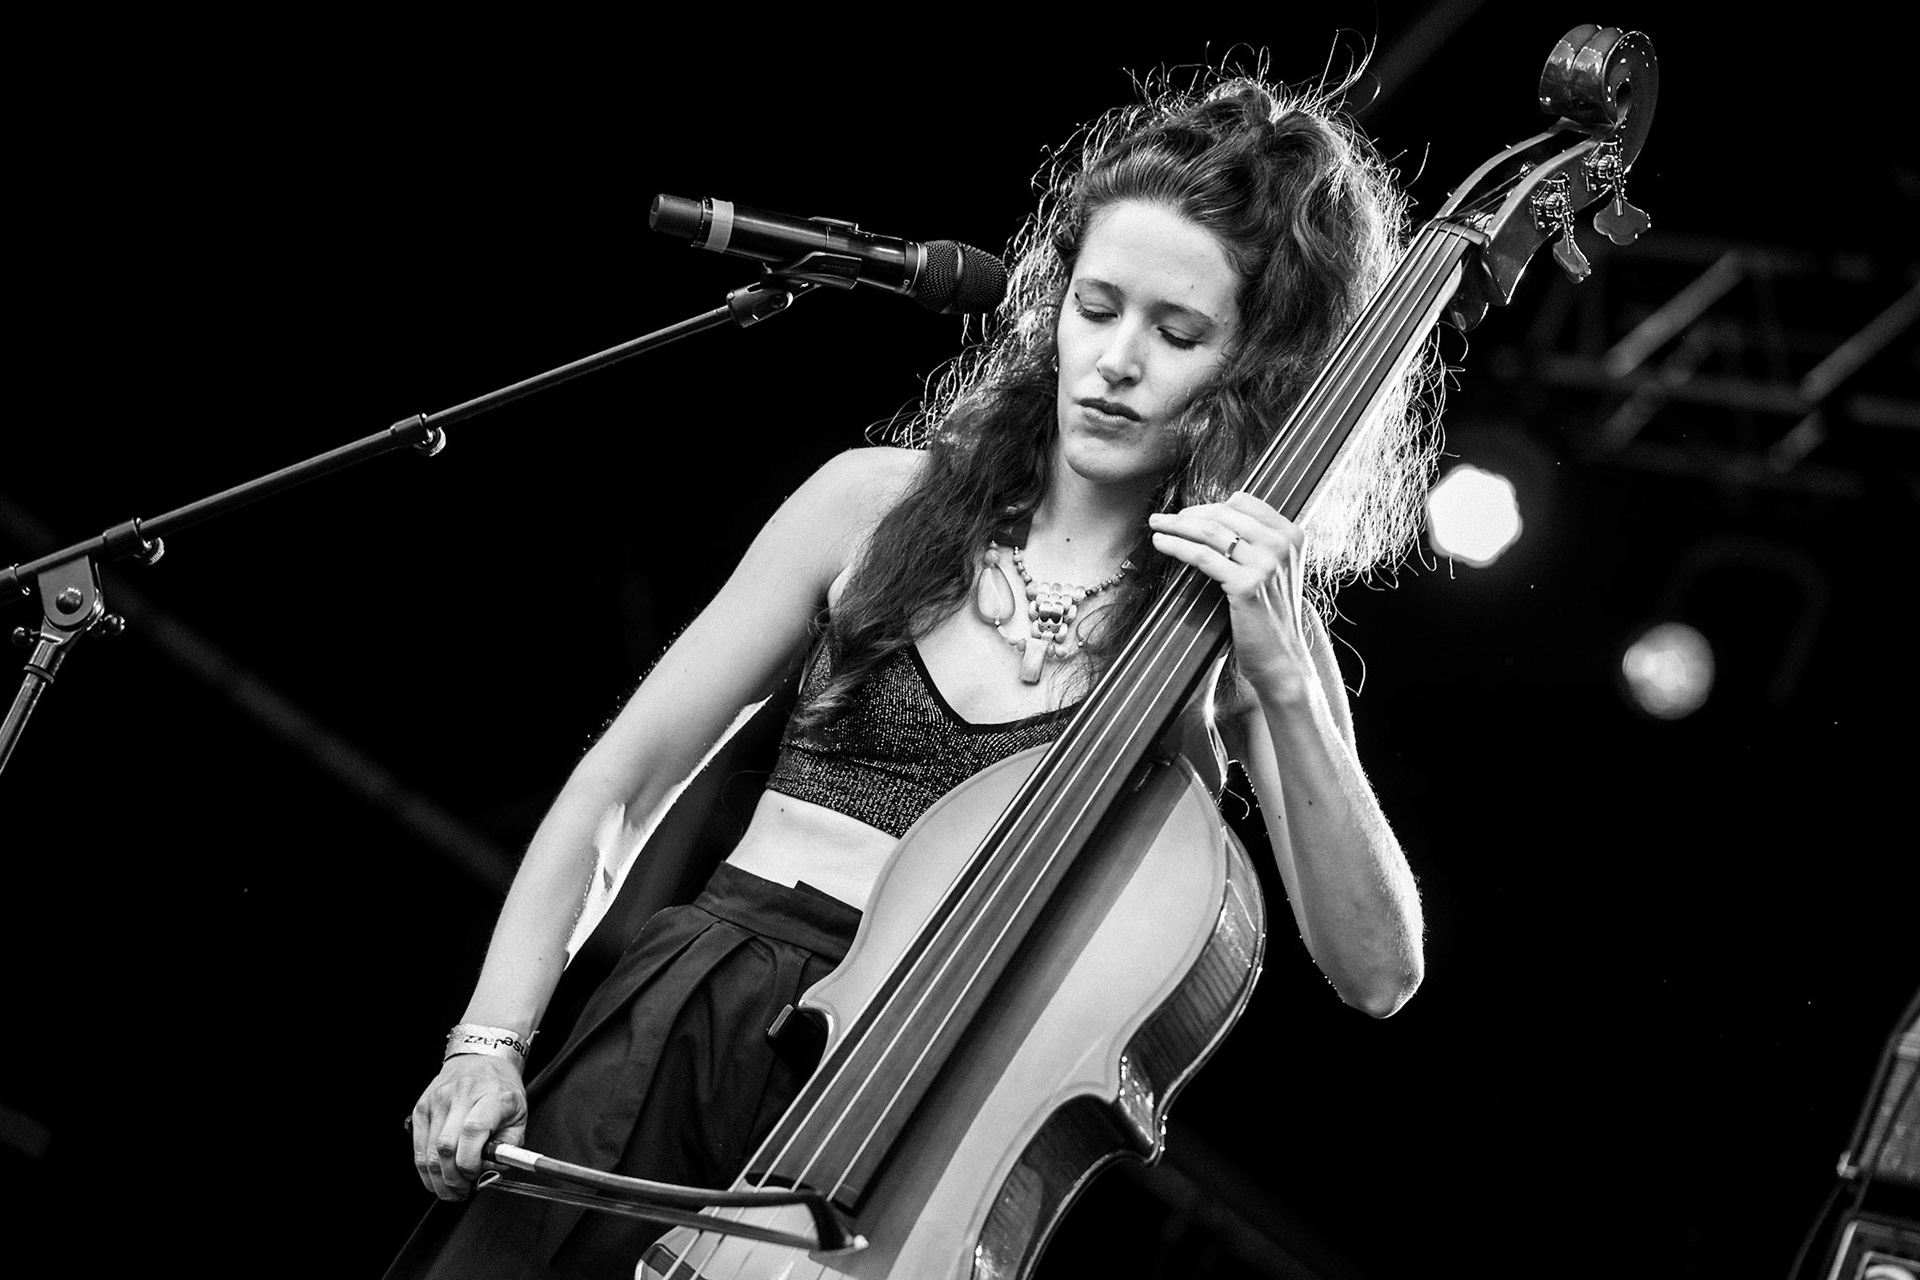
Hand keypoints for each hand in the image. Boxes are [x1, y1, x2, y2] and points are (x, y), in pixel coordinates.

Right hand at [409, 1053, 528, 1199]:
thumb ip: (508, 1148)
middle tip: (461, 1192)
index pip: (472, 1131)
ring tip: (449, 1189)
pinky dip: (425, 1168)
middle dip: (452, 1179)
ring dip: (437, 1180)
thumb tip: (489, 1174)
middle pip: (446, 1147)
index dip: (471, 1161)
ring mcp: (437, 1101)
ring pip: (429, 1152)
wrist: (481, 1058)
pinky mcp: (421, 1107)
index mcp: (491, 1096)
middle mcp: (461, 1095)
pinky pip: (418, 1147)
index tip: (476, 1175)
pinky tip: (436, 1176)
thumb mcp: (519, 1115)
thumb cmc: (501, 1088)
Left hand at [1147, 492, 1314, 698]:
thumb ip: (1256, 542)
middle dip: (1188, 514)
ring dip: (1176, 525)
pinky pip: (1202, 556)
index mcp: (1291, 534)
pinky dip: (1177, 546)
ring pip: (1210, 531)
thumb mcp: (1274, 569)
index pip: (1245, 502)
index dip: (1212, 505)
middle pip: (1224, 513)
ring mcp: (1266, 564)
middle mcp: (1282, 545)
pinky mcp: (1246, 584)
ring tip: (1156, 527)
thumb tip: (1213, 518)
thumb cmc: (1269, 614)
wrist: (1280, 655)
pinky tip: (1162, 544)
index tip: (1190, 514)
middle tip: (1164, 519)